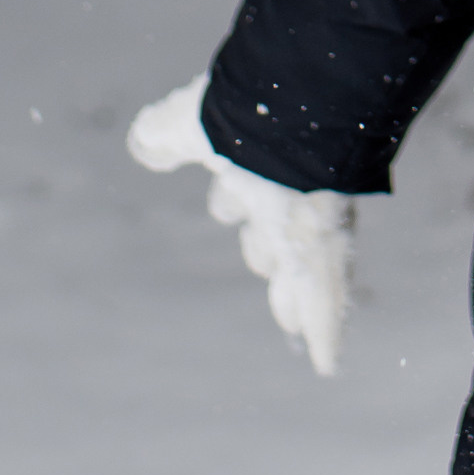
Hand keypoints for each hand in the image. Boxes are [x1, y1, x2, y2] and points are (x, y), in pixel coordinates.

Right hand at [127, 74, 353, 377]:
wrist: (299, 113)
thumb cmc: (246, 111)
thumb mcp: (190, 123)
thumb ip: (165, 134)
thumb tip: (144, 142)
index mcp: (253, 163)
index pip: (238, 190)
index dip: (230, 198)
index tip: (228, 202)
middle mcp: (286, 192)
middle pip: (272, 231)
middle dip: (266, 249)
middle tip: (264, 266)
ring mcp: (312, 222)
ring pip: (302, 271)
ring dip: (294, 297)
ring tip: (292, 322)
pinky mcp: (329, 248)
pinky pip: (326, 299)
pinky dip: (326, 330)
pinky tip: (328, 363)